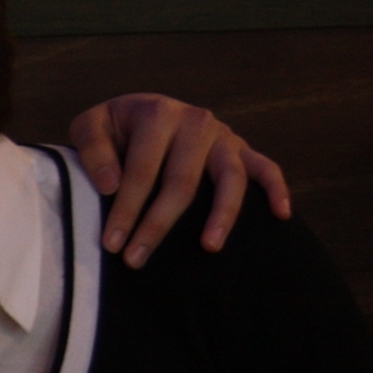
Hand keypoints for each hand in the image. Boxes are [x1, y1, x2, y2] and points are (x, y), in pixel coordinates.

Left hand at [70, 94, 290, 268]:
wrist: (141, 113)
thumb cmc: (114, 129)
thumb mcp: (91, 126)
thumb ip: (93, 150)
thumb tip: (111, 185)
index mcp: (157, 113)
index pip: (142, 169)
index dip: (127, 208)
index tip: (112, 243)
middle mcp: (195, 121)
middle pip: (182, 181)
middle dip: (157, 224)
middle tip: (136, 259)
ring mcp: (222, 136)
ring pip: (230, 178)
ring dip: (222, 215)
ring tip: (209, 248)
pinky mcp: (240, 149)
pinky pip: (266, 168)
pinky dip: (277, 189)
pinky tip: (281, 215)